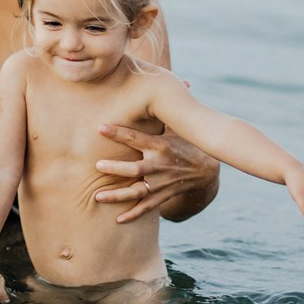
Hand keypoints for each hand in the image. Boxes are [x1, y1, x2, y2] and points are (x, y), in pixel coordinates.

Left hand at [95, 124, 219, 223]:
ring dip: (117, 195)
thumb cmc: (185, 142)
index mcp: (160, 145)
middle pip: (135, 169)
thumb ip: (164, 112)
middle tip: (97, 165)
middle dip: (116, 168)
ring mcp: (161, 183)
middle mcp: (159, 165)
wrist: (205, 169)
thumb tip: (167, 84)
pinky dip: (133, 214)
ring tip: (98, 197)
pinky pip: (146, 207)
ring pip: (136, 192)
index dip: (118, 133)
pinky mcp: (162, 195)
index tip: (100, 128)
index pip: (136, 138)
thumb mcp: (176, 127)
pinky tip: (117, 219)